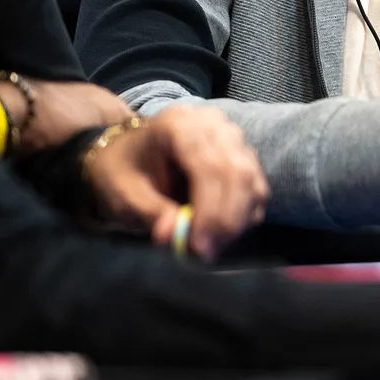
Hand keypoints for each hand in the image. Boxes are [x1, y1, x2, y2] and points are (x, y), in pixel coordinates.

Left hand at [84, 105, 268, 259]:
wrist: (131, 154)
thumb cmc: (124, 171)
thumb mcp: (123, 193)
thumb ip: (150, 212)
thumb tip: (174, 236)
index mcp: (179, 125)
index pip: (209, 166)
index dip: (209, 209)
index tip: (197, 246)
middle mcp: (215, 125)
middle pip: (238, 174)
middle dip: (226, 220)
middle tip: (205, 253)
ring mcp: (234, 139)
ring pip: (252, 183)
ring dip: (237, 222)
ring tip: (209, 247)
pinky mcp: (245, 157)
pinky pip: (256, 190)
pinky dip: (244, 217)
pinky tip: (220, 235)